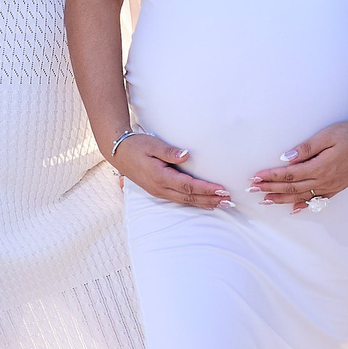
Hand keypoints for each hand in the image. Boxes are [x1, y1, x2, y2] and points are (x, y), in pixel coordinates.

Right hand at [113, 133, 229, 210]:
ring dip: (204, 203)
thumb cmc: (136, 146)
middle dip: (210, 199)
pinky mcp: (159, 191)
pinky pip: (180, 200)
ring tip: (222, 204)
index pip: (188, 186)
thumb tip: (186, 154)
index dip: (206, 189)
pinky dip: (195, 202)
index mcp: (160, 177)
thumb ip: (169, 151)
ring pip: (185, 201)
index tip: (221, 189)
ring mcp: (159, 192)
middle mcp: (160, 188)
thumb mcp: (152, 144)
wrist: (119, 153)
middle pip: (189, 197)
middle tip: (229, 201)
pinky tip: (205, 203)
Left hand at [250, 119, 347, 212]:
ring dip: (282, 199)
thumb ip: (305, 148)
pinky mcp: (337, 187)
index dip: (271, 177)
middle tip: (253, 189)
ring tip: (266, 201)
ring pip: (302, 196)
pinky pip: (317, 200)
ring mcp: (331, 186)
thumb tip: (285, 158)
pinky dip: (304, 205)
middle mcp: (324, 180)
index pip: (289, 174)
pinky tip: (294, 209)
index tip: (256, 177)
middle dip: (271, 189)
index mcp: (319, 167)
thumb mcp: (326, 136)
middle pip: (292, 188)